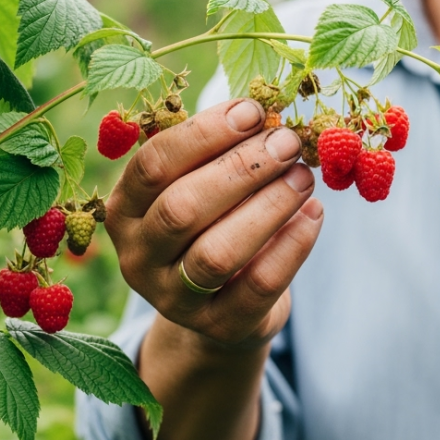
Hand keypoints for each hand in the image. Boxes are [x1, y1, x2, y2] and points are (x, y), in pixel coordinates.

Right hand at [105, 98, 323, 348]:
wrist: (223, 309)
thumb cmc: (214, 226)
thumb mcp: (201, 188)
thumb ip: (221, 154)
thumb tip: (268, 114)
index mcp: (123, 210)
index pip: (152, 165)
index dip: (203, 133)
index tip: (253, 111)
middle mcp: (138, 258)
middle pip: (182, 208)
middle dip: (241, 168)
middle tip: (287, 143)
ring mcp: (174, 300)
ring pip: (217, 253)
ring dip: (268, 207)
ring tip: (304, 177)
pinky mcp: (220, 327)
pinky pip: (259, 285)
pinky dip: (292, 245)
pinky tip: (315, 214)